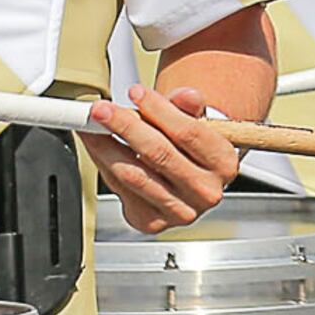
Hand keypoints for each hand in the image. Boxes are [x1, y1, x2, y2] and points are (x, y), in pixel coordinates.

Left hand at [84, 84, 245, 233]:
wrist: (189, 178)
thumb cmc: (191, 146)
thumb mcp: (198, 120)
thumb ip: (191, 106)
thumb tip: (186, 96)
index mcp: (223, 164)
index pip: (188, 133)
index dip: (158, 110)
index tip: (135, 93)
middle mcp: (205, 192)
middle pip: (158, 154)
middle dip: (125, 126)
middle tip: (101, 110)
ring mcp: (179, 211)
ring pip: (134, 173)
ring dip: (105, 146)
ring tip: (91, 126)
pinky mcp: (152, 222)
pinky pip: (120, 188)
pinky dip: (103, 164)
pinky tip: (97, 147)